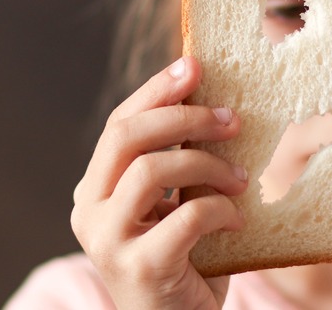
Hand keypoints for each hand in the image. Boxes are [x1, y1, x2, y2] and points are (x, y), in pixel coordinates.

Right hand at [71, 57, 246, 308]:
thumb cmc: (185, 258)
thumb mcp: (179, 202)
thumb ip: (182, 162)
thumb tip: (214, 103)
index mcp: (98, 187)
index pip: (120, 124)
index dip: (158, 90)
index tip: (195, 64)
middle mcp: (90, 210)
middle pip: (127, 137)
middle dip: (186, 117)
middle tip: (233, 119)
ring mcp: (108, 240)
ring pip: (152, 170)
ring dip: (208, 165)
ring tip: (241, 179)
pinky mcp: (140, 267)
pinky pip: (186, 217)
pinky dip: (221, 210)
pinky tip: (237, 220)